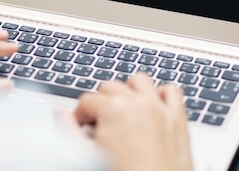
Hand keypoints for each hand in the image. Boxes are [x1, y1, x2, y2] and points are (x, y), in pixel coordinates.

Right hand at [73, 73, 192, 170]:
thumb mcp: (88, 158)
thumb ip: (68, 132)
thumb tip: (60, 114)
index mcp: (114, 111)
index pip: (86, 100)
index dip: (79, 116)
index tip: (81, 129)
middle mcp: (139, 104)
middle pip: (110, 86)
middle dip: (101, 103)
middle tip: (98, 125)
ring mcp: (161, 110)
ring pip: (140, 81)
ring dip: (129, 91)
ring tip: (123, 112)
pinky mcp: (179, 120)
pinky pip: (171, 91)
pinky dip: (160, 94)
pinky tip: (152, 109)